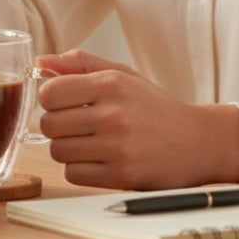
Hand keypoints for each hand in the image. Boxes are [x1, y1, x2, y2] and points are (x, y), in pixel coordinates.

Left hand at [37, 50, 238, 189]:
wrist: (198, 142)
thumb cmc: (153, 106)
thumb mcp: (121, 75)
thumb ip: (80, 64)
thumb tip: (40, 62)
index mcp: (111, 84)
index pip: (49, 93)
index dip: (50, 99)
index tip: (63, 102)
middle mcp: (113, 115)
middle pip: (48, 124)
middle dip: (56, 125)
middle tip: (75, 124)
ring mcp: (117, 147)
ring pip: (57, 151)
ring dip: (67, 148)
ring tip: (88, 142)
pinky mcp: (121, 176)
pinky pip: (72, 174)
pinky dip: (79, 168)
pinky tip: (97, 159)